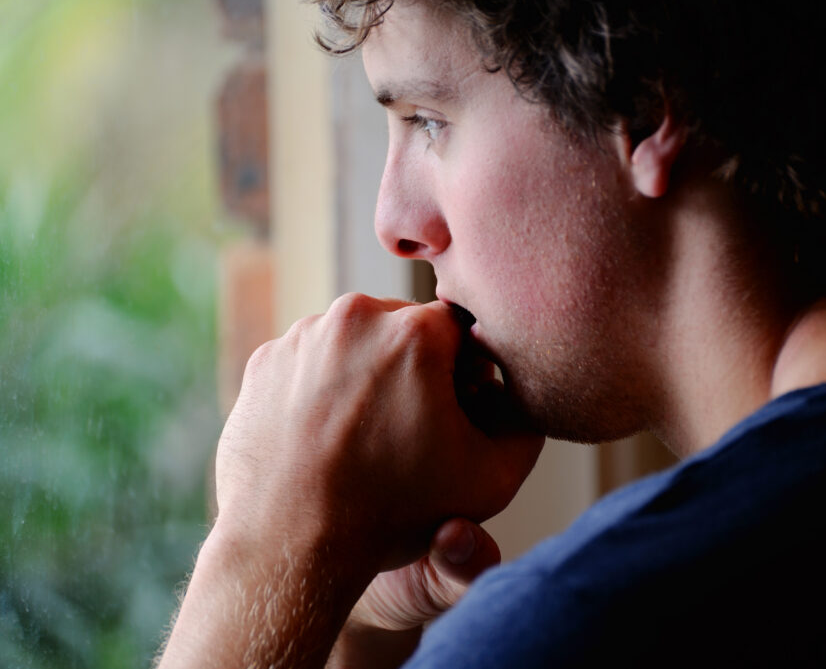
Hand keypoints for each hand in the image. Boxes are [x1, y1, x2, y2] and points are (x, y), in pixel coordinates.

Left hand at [158, 295, 542, 668]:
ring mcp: (301, 337)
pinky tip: (327, 436)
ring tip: (366, 435)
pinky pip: (308, 362)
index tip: (457, 409)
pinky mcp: (263, 362)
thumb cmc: (393, 512)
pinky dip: (321, 389)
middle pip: (404, 329)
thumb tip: (520, 398)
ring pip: (354, 342)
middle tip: (411, 425)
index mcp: (416, 332)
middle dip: (415, 367)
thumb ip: (525, 428)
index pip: (459, 330)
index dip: (466, 370)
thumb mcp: (490, 479)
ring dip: (367, 374)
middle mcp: (355, 317)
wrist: (291, 546)